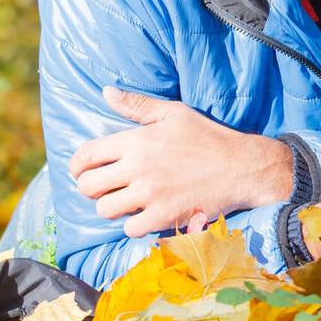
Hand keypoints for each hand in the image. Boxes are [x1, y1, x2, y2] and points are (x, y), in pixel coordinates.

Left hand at [69, 87, 294, 237]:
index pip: (86, 155)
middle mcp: (139, 167)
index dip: (78, 166)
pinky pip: (128, 229)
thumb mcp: (175, 114)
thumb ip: (137, 105)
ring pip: (104, 209)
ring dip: (113, 207)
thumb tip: (105, 92)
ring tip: (127, 202)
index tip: (84, 170)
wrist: (243, 167)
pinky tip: (146, 214)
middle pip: (88, 186)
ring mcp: (150, 194)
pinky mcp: (163, 216)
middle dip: (92, 188)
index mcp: (138, 141)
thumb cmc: (209, 137)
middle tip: (108, 188)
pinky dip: (134, 225)